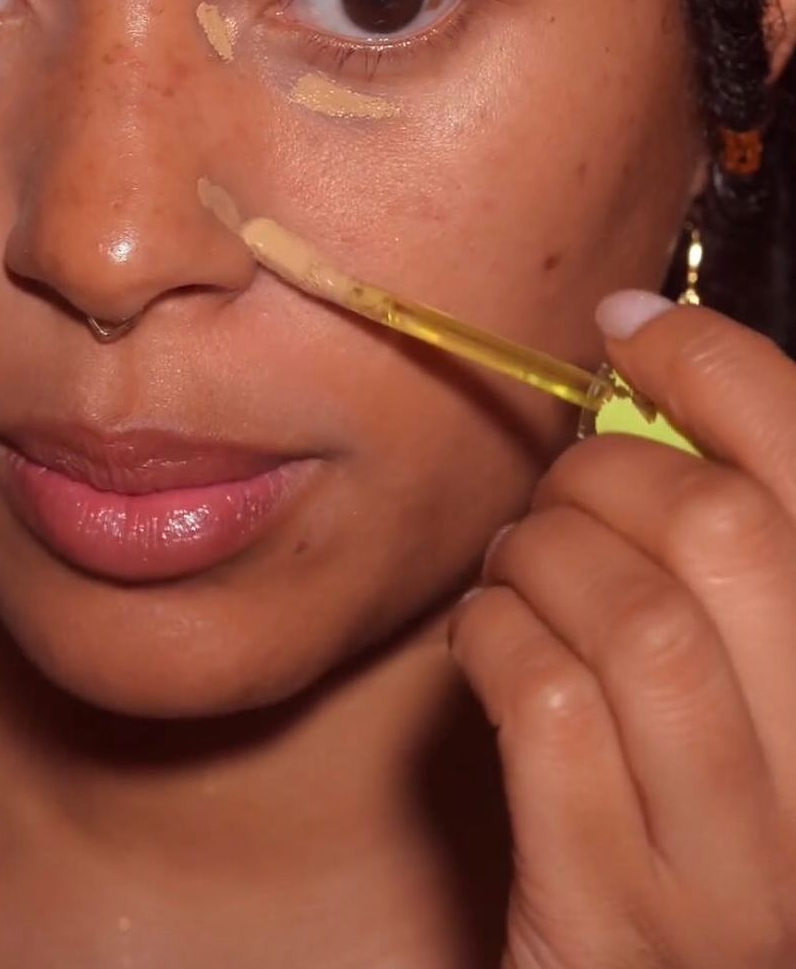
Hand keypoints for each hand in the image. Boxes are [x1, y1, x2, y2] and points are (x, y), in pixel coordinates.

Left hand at [446, 293, 795, 968]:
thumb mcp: (752, 672)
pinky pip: (550, 710)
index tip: (629, 331)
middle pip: (722, 532)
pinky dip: (495, 639)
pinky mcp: (622, 919)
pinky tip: (489, 643)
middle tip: (561, 496)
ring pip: (632, 616)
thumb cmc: (694, 806)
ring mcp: (743, 865)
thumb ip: (727, 541)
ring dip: (540, 556)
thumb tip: (642, 349)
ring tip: (519, 570)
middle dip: (603, 475)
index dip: (712, 365)